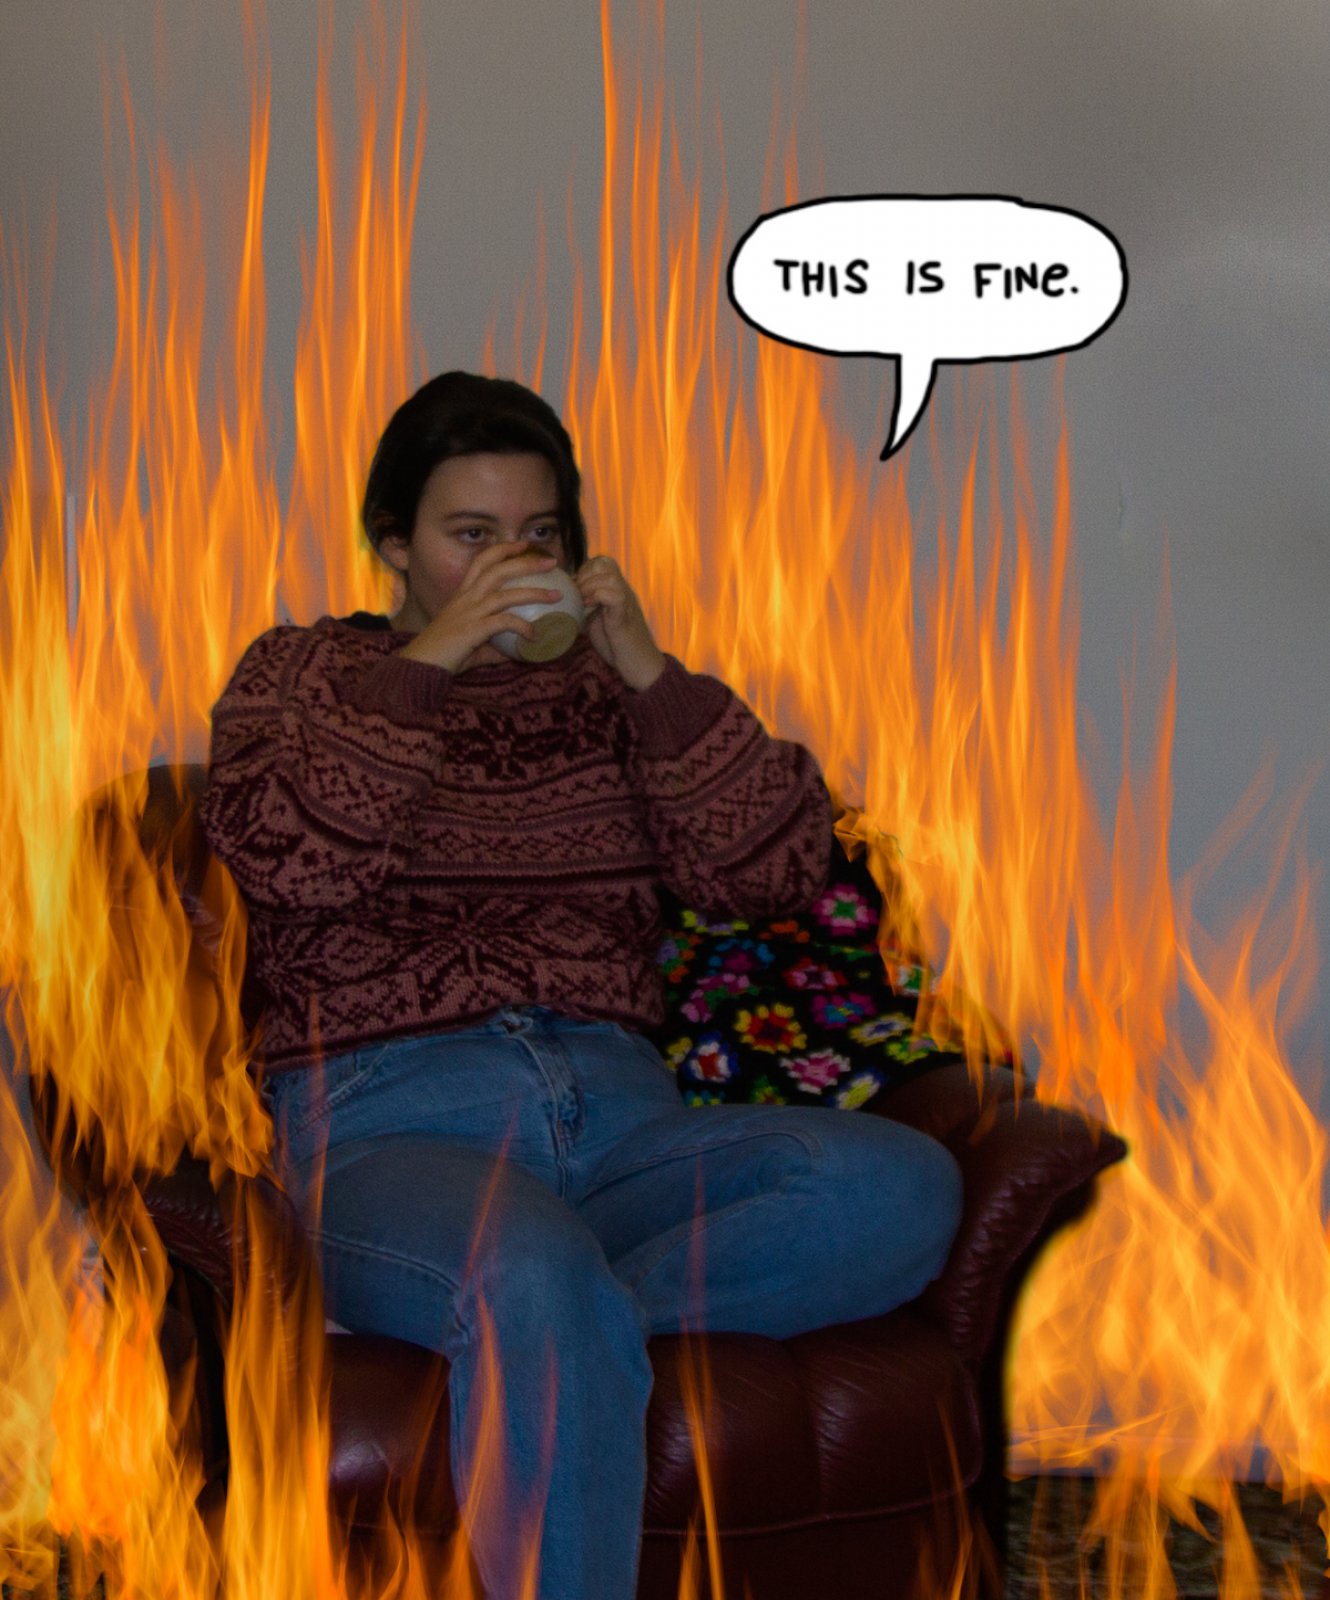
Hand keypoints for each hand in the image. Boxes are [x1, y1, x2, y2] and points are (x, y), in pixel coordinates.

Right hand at [395, 544, 563, 673]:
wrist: (420, 666)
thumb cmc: (444, 654)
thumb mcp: (472, 644)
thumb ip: (494, 644)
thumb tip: (517, 650)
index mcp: (462, 595)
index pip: (482, 561)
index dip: (502, 549)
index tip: (523, 544)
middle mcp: (466, 598)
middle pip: (498, 570)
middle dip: (526, 562)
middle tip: (551, 561)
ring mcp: (469, 613)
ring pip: (505, 594)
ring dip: (533, 592)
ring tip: (555, 595)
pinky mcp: (472, 630)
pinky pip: (504, 622)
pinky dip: (522, 626)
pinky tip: (534, 635)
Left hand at [574, 555, 666, 690]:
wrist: (641, 666)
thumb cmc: (617, 646)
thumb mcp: (596, 620)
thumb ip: (586, 607)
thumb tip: (564, 600)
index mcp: (616, 590)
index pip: (602, 562)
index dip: (584, 569)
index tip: (574, 587)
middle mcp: (623, 591)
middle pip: (605, 563)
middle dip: (584, 575)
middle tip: (576, 594)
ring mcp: (626, 602)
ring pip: (610, 576)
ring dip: (590, 586)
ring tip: (582, 601)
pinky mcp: (625, 617)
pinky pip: (616, 595)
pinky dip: (599, 596)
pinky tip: (589, 607)